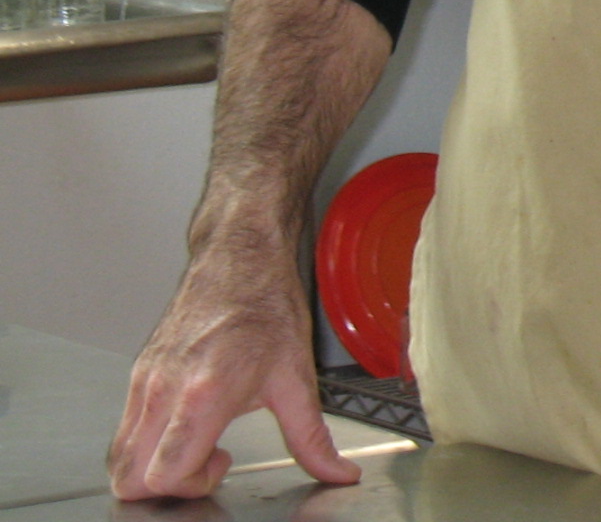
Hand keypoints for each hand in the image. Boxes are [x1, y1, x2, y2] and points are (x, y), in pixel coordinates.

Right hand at [109, 243, 358, 500]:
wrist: (240, 258)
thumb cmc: (268, 308)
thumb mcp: (298, 379)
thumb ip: (312, 438)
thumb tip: (337, 474)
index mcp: (203, 395)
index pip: (165, 474)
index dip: (192, 486)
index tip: (223, 462)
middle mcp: (163, 391)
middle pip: (129, 477)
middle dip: (167, 486)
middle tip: (206, 461)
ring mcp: (144, 382)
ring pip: (119, 457)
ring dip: (152, 467)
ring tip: (197, 442)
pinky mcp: (137, 374)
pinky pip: (123, 431)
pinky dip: (146, 445)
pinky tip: (186, 424)